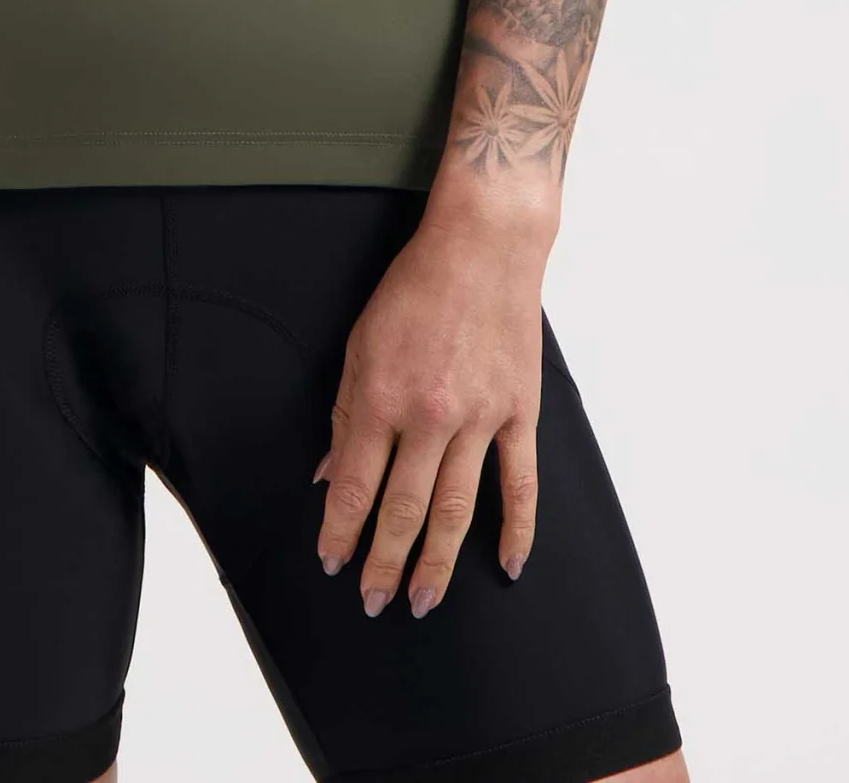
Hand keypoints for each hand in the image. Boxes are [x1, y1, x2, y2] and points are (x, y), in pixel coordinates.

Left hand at [313, 212, 549, 616]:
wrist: (482, 246)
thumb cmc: (414, 287)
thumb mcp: (360, 342)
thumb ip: (345, 412)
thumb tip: (329, 474)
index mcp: (382, 396)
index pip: (355, 484)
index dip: (340, 529)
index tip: (332, 561)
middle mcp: (429, 416)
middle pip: (403, 509)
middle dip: (384, 562)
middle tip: (374, 600)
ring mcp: (478, 418)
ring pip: (455, 510)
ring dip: (437, 562)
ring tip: (424, 602)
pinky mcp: (518, 412)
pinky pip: (520, 483)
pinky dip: (517, 529)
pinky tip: (506, 565)